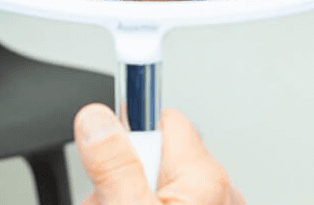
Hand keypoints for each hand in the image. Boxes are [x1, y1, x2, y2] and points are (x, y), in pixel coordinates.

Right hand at [74, 103, 244, 203]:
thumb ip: (113, 166)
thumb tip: (96, 118)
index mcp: (204, 176)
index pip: (160, 117)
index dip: (126, 132)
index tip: (100, 128)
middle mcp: (216, 189)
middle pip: (152, 151)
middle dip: (121, 172)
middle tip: (105, 201)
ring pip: (154, 180)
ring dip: (127, 193)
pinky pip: (163, 197)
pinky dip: (141, 202)